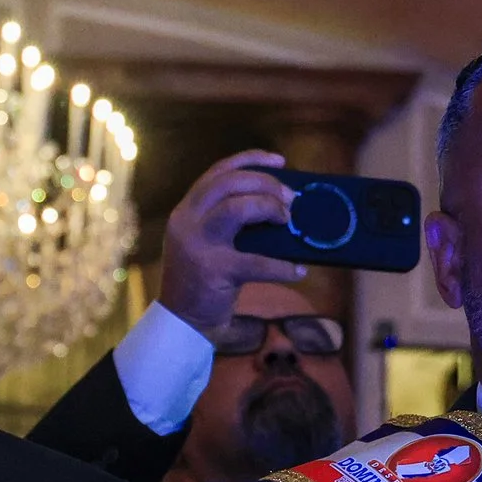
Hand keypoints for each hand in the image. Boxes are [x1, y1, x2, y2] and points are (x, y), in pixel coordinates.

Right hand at [156, 150, 307, 341]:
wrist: (183, 321)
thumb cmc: (204, 280)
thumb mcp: (208, 241)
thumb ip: (230, 221)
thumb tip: (281, 204)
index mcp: (186, 211)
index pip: (217, 172)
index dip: (250, 160)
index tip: (280, 161)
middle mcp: (186, 222)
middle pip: (229, 183)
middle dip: (266, 184)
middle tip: (291, 199)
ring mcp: (198, 245)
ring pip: (236, 207)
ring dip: (269, 208)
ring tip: (288, 221)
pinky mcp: (213, 271)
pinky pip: (257, 262)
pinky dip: (283, 267)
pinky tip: (298, 271)